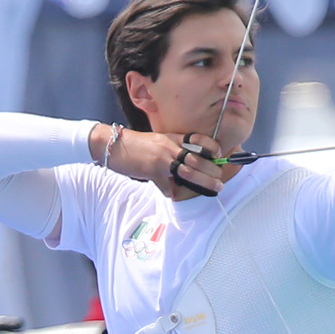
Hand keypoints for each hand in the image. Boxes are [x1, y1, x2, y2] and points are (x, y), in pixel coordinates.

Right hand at [96, 125, 225, 199]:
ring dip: (204, 181)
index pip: (198, 139)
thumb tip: (178, 169)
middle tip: (220, 179)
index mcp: (173, 138)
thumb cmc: (136, 146)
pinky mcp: (153, 170)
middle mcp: (170, 146)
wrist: (114, 144)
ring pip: (189, 170)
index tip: (219, 154)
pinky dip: (169, 191)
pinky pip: (166, 184)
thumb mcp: (157, 143)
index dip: (211, 146)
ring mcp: (162, 158)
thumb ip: (171, 153)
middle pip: (198, 158)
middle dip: (212, 169)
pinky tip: (172, 195)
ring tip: (216, 187)